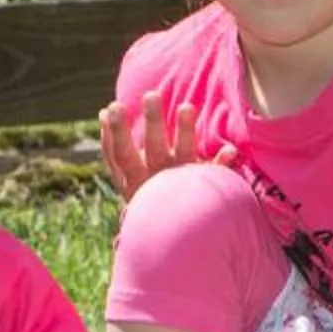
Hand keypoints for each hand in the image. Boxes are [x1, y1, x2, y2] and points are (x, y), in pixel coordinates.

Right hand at [98, 90, 232, 202]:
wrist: (169, 236)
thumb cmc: (147, 193)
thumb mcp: (126, 176)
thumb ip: (114, 147)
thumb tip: (102, 111)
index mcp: (134, 179)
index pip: (120, 154)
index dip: (114, 133)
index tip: (111, 108)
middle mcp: (157, 180)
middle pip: (153, 150)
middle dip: (152, 122)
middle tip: (151, 95)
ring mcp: (181, 184)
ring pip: (183, 156)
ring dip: (185, 132)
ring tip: (187, 106)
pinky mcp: (202, 190)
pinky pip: (214, 177)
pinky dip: (221, 163)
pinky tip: (230, 150)